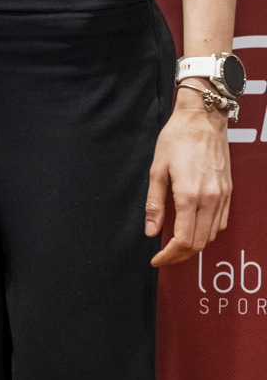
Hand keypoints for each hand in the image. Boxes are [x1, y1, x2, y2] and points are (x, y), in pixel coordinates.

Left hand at [147, 86, 233, 265]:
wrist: (203, 120)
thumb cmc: (176, 140)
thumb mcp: (157, 170)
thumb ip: (154, 203)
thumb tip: (151, 231)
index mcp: (190, 196)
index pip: (183, 240)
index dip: (169, 255)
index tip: (156, 259)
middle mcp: (210, 200)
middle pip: (199, 243)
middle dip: (180, 255)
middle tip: (163, 256)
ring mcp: (222, 197)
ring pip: (212, 235)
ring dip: (194, 245)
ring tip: (175, 246)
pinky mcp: (228, 192)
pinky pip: (220, 223)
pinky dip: (207, 232)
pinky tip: (193, 229)